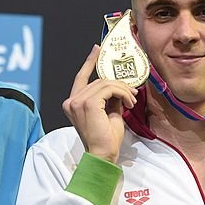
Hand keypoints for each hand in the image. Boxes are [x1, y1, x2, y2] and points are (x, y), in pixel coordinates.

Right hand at [62, 46, 136, 162]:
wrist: (103, 154)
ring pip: (105, 83)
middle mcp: (71, 101)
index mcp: (73, 103)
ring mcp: (77, 102)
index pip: (80, 77)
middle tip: (133, 93)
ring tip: (132, 100)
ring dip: (123, 90)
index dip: (89, 62)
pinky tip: (129, 102)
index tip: (97, 50)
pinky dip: (122, 93)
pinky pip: (109, 89)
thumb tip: (120, 87)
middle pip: (98, 80)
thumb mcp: (109, 113)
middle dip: (118, 84)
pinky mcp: (88, 103)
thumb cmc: (105, 139)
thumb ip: (110, 98)